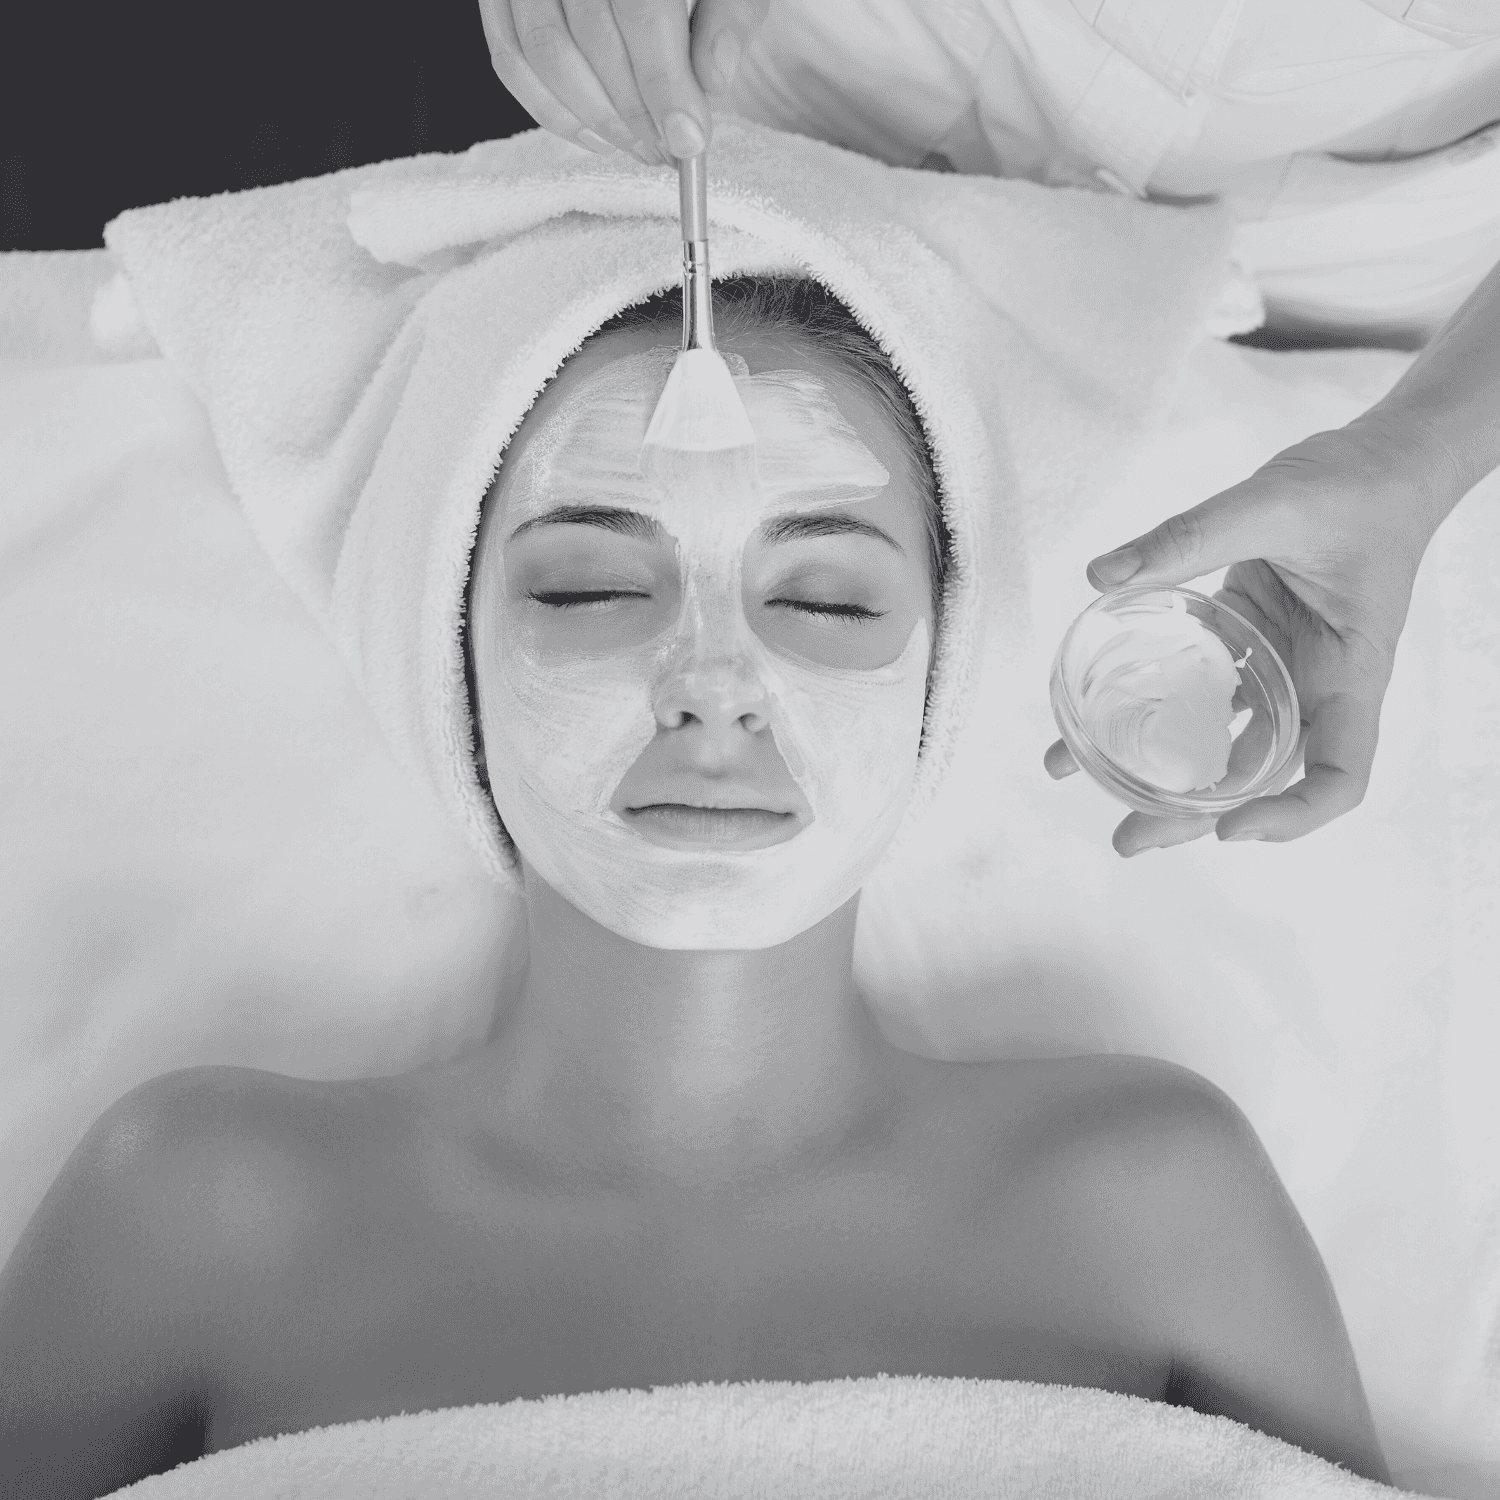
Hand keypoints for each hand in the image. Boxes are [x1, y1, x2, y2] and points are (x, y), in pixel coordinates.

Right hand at [478, 0, 768, 165]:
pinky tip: (595, 136)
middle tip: (668, 152)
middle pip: (592, 37)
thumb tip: (711, 81)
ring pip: (545, 53)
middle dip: (634, 112)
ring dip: (594, 118)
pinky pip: (511, 58)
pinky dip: (551, 110)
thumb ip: (730, 15)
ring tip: (639, 147)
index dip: (664, 84)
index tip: (687, 140)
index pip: (643, 12)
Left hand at [1045, 421, 1443, 857]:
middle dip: (1193, 816)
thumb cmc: (1356, 486)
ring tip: (1087, 780)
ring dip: (1160, 766)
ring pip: (1221, 740)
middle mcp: (1315, 685)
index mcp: (1349, 673)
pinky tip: (1097, 709)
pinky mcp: (1247, 643)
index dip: (1290, 815)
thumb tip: (1102, 576)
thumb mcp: (1270, 505)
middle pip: (1261, 776)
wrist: (1382, 460)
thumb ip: (1186, 538)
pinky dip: (1152, 705)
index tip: (1230, 827)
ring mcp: (1280, 668)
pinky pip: (1199, 689)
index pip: (1339, 775)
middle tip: (1126, 840)